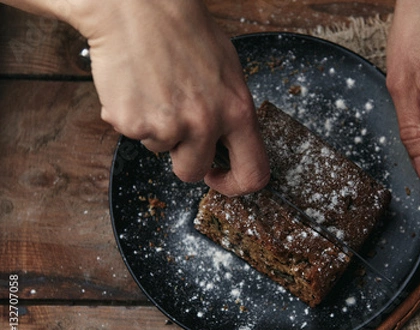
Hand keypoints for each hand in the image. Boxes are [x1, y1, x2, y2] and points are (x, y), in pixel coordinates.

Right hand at [69, 0, 269, 194]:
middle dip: (182, 157)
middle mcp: (205, 123)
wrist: (137, 6)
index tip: (219, 177)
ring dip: (155, 128)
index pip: (253, 173)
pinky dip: (129, 115)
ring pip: (159, 149)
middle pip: (193, 171)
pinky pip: (131, 133)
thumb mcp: (227, 71)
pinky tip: (134, 85)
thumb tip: (228, 141)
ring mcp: (167, 126)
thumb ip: (230, 111)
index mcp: (237, 111)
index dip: (235, 184)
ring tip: (154, 87)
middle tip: (174, 124)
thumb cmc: (182, 30)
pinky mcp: (131, 122)